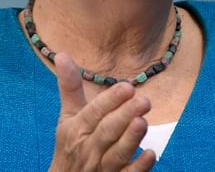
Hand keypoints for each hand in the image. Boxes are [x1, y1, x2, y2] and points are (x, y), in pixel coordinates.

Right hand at [49, 53, 155, 171]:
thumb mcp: (67, 117)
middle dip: (124, 116)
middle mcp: (89, 149)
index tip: (127, 87)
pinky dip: (139, 167)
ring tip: (142, 122)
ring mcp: (102, 168)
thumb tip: (62, 54)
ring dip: (130, 139)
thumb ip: (70, 87)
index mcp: (77, 129)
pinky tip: (151, 154)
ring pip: (117, 154)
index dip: (110, 101)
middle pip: (107, 132)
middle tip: (144, 101)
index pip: (94, 113)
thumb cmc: (70, 145)